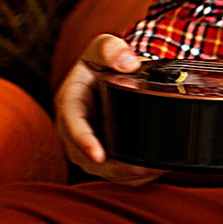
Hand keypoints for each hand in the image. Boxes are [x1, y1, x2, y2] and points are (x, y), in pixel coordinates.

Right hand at [54, 34, 159, 185]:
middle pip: (87, 156)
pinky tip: (152, 171)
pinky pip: (115, 170)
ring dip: (125, 175)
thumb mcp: (104, 48)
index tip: (98, 155)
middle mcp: (74, 127)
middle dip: (112, 167)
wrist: (114, 72)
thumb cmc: (106, 60)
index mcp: (70, 102)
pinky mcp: (104, 152)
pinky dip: (132, 175)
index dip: (84, 141)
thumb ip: (111, 49)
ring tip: (153, 171)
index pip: (73, 124)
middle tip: (142, 170)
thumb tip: (128, 63)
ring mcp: (88, 143)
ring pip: (102, 168)